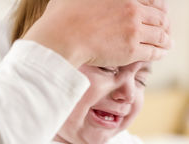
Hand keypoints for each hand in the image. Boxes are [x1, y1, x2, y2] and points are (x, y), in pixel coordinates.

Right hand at [23, 0, 170, 67]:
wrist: (62, 38)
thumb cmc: (64, 18)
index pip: (150, 2)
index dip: (157, 10)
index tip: (157, 15)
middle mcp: (132, 11)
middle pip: (158, 18)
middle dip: (164, 25)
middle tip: (165, 30)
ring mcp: (133, 30)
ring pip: (159, 35)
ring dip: (165, 39)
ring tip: (167, 44)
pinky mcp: (131, 50)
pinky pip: (153, 52)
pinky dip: (160, 52)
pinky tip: (161, 53)